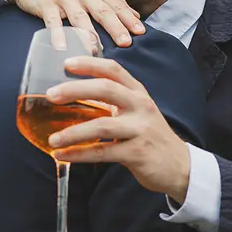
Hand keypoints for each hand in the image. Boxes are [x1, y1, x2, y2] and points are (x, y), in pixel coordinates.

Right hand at [0, 0, 144, 48]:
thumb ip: (112, 4)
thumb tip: (136, 16)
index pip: (116, 5)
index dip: (129, 18)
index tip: (141, 32)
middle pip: (102, 11)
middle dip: (115, 27)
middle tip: (126, 43)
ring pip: (79, 17)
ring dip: (89, 34)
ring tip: (97, 51)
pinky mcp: (46, 4)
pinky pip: (52, 22)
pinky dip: (57, 35)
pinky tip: (62, 48)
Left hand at [46, 56, 191, 202]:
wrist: (180, 166)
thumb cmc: (151, 137)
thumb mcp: (138, 113)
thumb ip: (115, 102)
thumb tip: (76, 95)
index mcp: (139, 94)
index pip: (114, 70)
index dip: (90, 64)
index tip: (66, 64)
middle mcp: (141, 107)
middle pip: (106, 89)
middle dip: (75, 90)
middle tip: (51, 94)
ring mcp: (140, 130)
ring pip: (102, 125)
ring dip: (73, 132)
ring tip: (53, 139)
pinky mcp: (137, 153)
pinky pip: (103, 152)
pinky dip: (80, 154)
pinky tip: (63, 155)